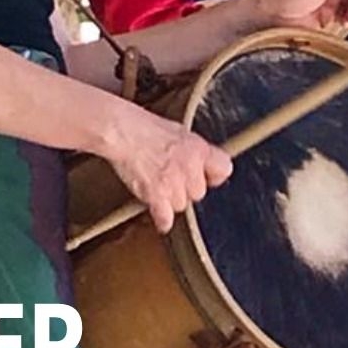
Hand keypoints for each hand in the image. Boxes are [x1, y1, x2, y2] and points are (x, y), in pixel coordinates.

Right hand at [105, 105, 232, 233]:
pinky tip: (159, 214)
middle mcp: (190, 167)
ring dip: (170, 200)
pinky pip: (166, 218)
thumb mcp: (179, 131)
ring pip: (181, 205)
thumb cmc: (145, 128)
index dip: (214, 175)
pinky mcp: (156, 195)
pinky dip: (162, 219)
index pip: (224, 168)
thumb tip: (203, 162)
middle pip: (199, 193)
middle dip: (186, 189)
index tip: (208, 177)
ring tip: (157, 185)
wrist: (123, 132)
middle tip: (171, 178)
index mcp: (198, 148)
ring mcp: (174, 183)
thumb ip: (194, 150)